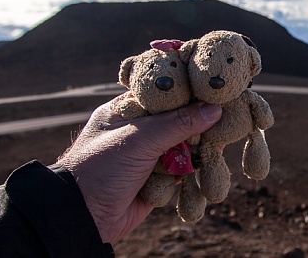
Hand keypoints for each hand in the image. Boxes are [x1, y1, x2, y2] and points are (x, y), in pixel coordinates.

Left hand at [57, 94, 221, 243]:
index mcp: (127, 110)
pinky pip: (183, 171)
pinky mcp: (157, 179)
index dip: (189, 90)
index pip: (164, 92)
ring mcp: (149, 156)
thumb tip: (215, 109)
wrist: (82, 219)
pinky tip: (207, 168)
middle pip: (180, 120)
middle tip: (224, 118)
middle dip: (200, 123)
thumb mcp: (139, 139)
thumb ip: (178, 123)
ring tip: (217, 146)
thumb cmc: (100, 169)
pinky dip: (192, 172)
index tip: (216, 88)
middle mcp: (139, 130)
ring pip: (185, 146)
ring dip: (198, 150)